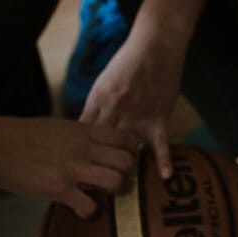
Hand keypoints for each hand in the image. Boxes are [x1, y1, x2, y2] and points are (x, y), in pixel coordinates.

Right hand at [0, 114, 137, 218]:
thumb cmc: (19, 135)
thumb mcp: (57, 127)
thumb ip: (81, 137)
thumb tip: (98, 148)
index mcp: (82, 131)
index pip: (126, 139)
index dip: (130, 153)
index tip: (122, 162)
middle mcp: (82, 148)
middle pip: (128, 162)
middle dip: (126, 175)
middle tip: (114, 183)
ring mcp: (71, 169)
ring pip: (116, 182)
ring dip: (112, 193)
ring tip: (100, 196)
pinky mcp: (58, 189)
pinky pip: (90, 206)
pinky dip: (90, 212)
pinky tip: (81, 211)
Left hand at [79, 31, 184, 178]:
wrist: (155, 45)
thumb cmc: (128, 63)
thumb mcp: (104, 83)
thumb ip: (97, 107)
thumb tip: (86, 129)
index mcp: (96, 101)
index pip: (81, 134)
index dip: (76, 154)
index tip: (73, 171)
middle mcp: (113, 110)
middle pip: (100, 147)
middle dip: (96, 168)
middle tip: (93, 190)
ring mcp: (136, 115)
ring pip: (126, 149)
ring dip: (124, 169)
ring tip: (121, 190)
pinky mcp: (158, 116)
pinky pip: (160, 143)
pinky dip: (162, 160)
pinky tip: (164, 177)